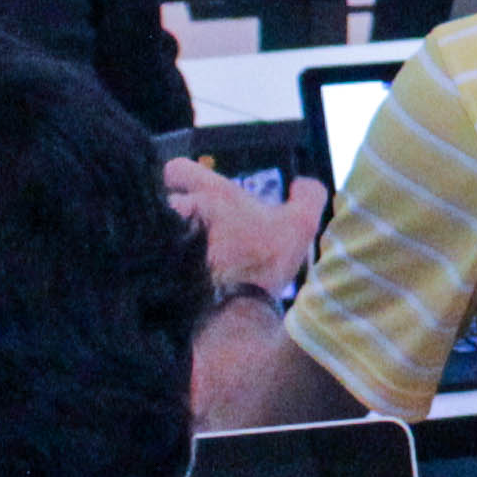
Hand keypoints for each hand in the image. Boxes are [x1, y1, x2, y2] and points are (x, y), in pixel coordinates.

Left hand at [164, 156, 329, 293]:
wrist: (239, 307)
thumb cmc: (266, 258)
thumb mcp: (302, 223)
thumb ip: (308, 196)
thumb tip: (301, 184)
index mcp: (214, 196)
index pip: (177, 169)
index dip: (182, 174)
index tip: (195, 184)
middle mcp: (187, 214)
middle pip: (168, 202)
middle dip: (181, 208)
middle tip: (204, 220)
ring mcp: (176, 243)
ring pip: (168, 230)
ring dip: (180, 235)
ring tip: (203, 249)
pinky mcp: (173, 270)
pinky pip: (170, 257)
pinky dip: (182, 260)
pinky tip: (204, 271)